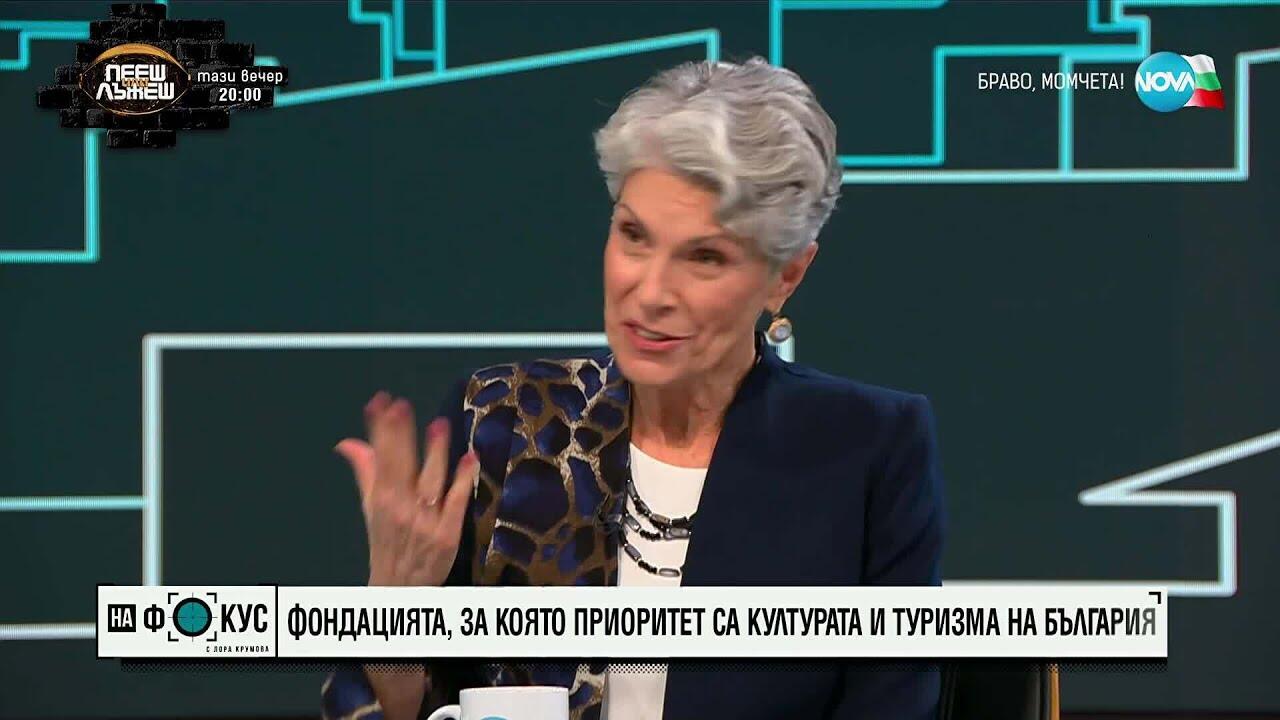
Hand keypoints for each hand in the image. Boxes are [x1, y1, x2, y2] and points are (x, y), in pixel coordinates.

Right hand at [334, 391, 476, 586]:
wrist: (399, 587)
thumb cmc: (387, 543)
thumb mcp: (372, 507)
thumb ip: (365, 471)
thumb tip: (348, 442)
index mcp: (382, 499)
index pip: (381, 457)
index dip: (381, 430)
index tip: (382, 402)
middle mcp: (401, 508)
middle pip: (401, 466)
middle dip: (400, 436)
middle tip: (401, 406)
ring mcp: (425, 521)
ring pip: (429, 481)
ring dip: (434, 452)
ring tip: (438, 424)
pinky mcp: (447, 534)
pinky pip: (455, 503)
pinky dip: (462, 480)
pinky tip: (469, 458)